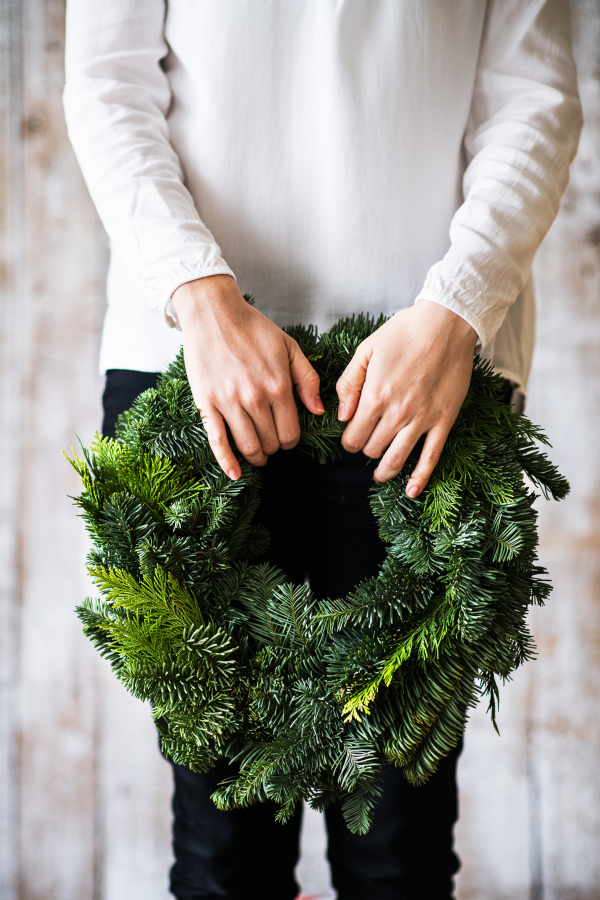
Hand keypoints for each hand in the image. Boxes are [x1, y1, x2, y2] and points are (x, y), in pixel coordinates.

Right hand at [172, 275, 322, 478]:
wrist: (214, 313)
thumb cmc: (253, 329)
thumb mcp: (289, 348)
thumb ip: (308, 380)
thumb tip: (318, 411)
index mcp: (278, 385)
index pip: (290, 433)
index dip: (291, 441)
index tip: (287, 437)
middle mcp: (255, 398)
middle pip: (271, 443)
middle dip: (274, 447)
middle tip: (272, 442)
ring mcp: (229, 402)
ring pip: (248, 446)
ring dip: (256, 456)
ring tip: (259, 454)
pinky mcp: (206, 403)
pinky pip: (217, 441)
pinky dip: (226, 462)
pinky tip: (235, 474)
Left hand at [337, 300, 477, 493]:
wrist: (446, 323)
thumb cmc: (404, 332)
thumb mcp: (366, 350)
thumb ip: (349, 384)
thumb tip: (341, 416)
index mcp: (374, 396)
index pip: (352, 436)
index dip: (348, 441)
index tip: (351, 436)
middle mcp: (397, 413)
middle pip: (372, 449)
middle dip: (365, 449)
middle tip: (367, 443)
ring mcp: (422, 419)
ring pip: (396, 459)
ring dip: (384, 471)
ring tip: (379, 475)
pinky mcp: (444, 421)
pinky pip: (431, 457)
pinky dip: (421, 478)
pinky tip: (412, 491)